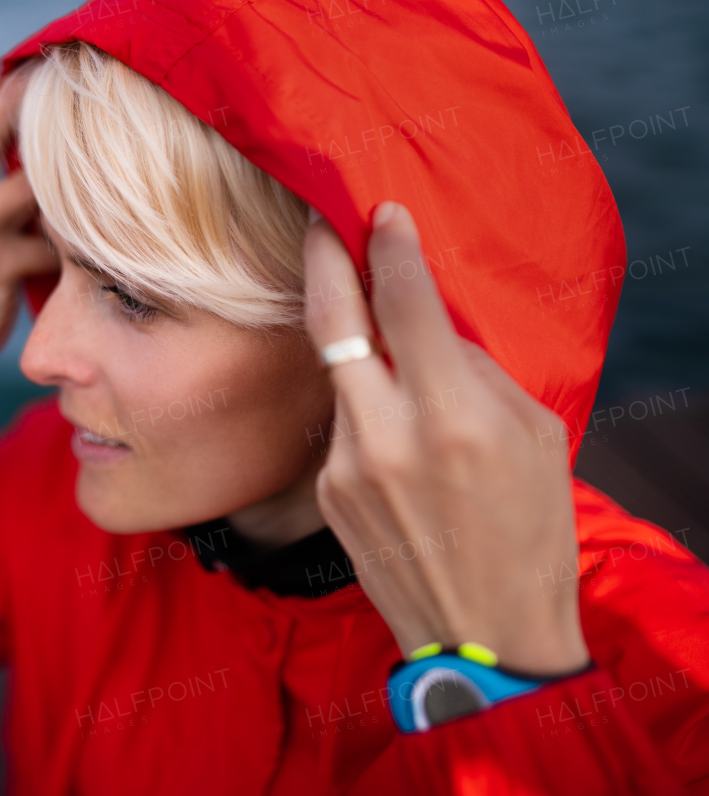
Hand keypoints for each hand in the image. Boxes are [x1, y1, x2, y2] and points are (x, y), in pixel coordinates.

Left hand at [303, 201, 590, 675]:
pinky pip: (341, 424)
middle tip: (317, 220)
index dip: (389, 248)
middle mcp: (387, 436)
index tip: (383, 214)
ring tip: (367, 319)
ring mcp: (346, 466)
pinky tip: (388, 418)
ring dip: (347, 339)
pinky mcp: (325, 492)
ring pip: (334, 374)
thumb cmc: (529, 533)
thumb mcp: (534, 437)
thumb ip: (475, 373)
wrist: (484, 636)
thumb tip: (431, 327)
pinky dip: (362, 405)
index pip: (404, 304)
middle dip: (321, 259)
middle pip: (332, 321)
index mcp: (453, 417)